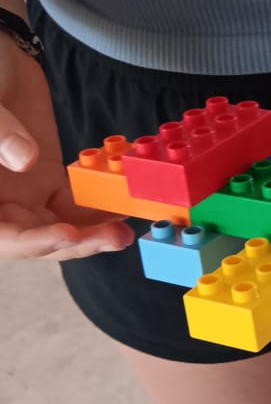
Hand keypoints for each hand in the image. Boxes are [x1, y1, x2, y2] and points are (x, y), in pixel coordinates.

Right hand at [0, 40, 132, 259]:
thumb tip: (24, 160)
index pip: (2, 235)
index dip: (32, 242)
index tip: (66, 235)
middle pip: (36, 237)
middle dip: (76, 242)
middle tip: (114, 237)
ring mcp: (24, 193)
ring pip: (60, 225)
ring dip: (93, 230)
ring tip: (125, 229)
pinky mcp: (48, 179)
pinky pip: (75, 202)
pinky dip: (100, 207)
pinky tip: (125, 204)